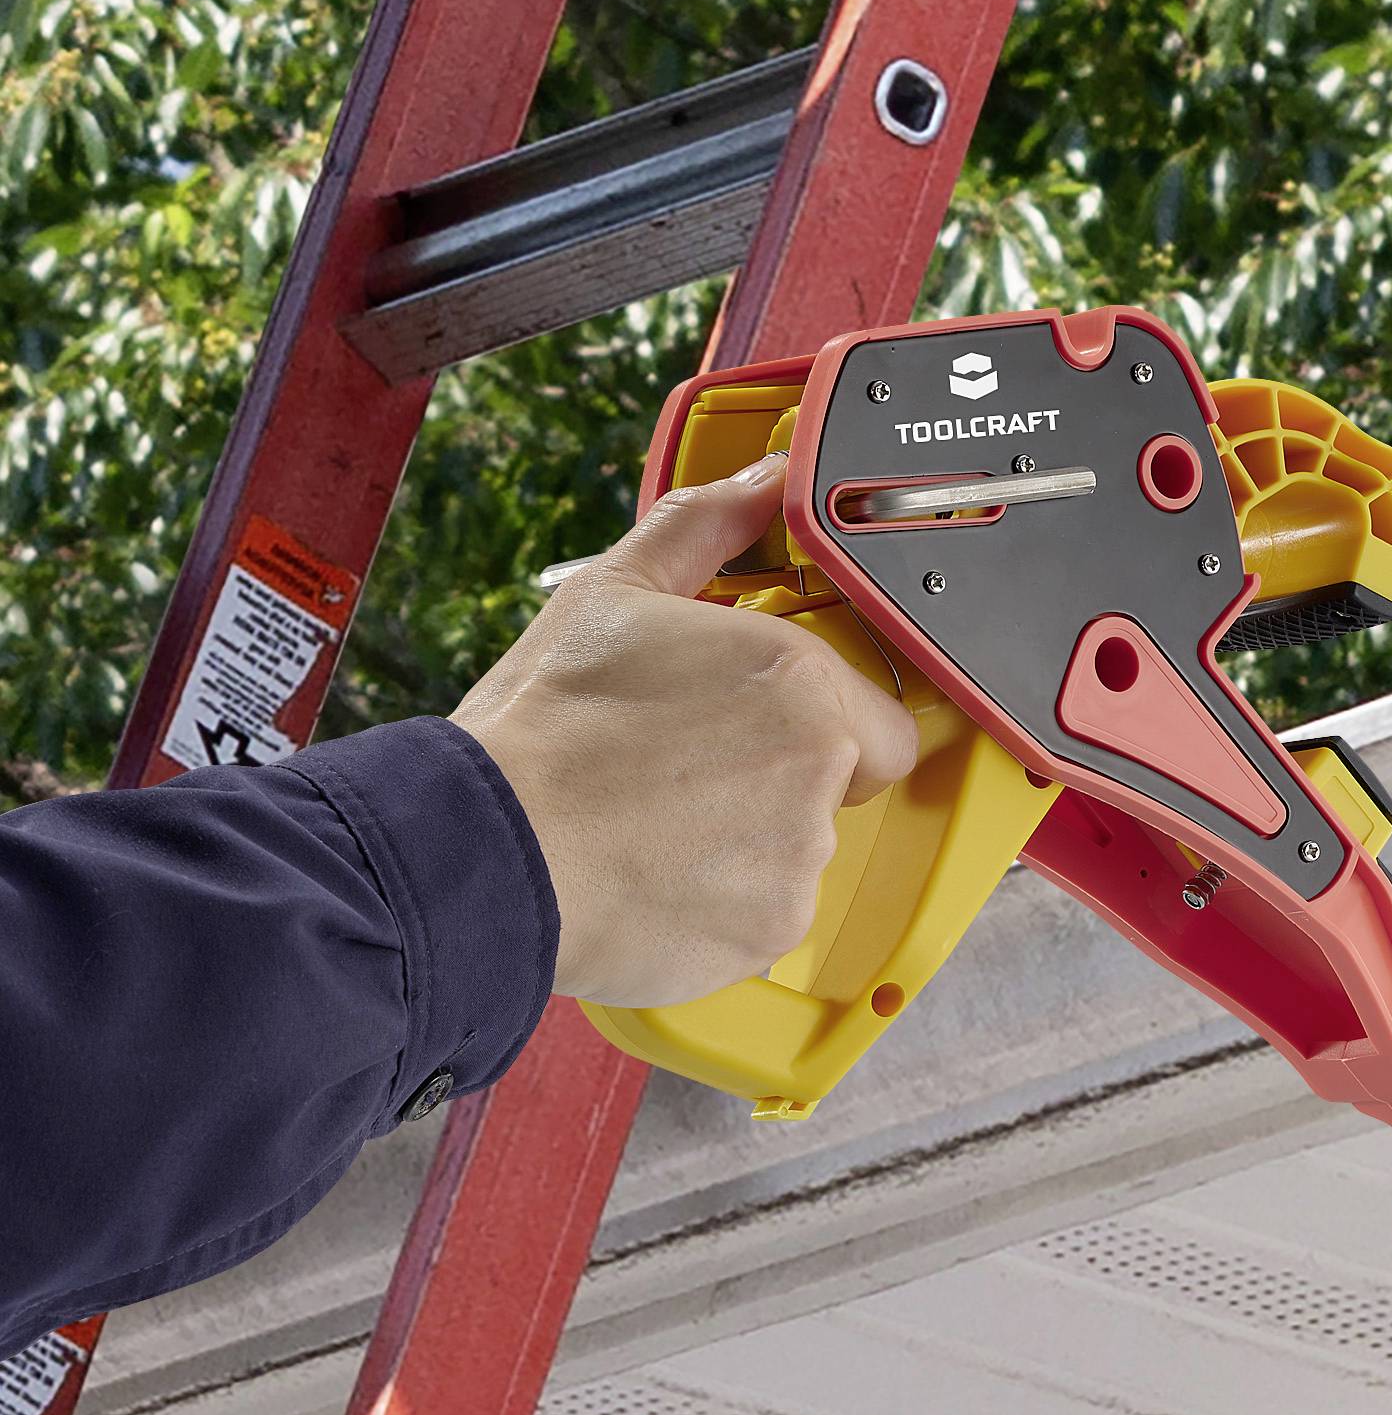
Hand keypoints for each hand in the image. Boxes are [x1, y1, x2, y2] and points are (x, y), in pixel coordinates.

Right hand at [451, 454, 918, 1007]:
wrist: (484, 847)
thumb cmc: (545, 726)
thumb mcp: (616, 592)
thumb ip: (708, 528)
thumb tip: (765, 480)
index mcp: (799, 682)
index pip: (884, 721)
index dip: (829, 722)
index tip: (763, 725)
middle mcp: (815, 773)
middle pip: (841, 787)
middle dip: (784, 780)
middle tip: (692, 770)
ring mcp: (796, 862)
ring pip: (800, 853)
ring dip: (751, 843)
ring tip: (660, 822)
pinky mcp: (766, 935)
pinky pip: (765, 916)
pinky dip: (724, 905)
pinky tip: (657, 873)